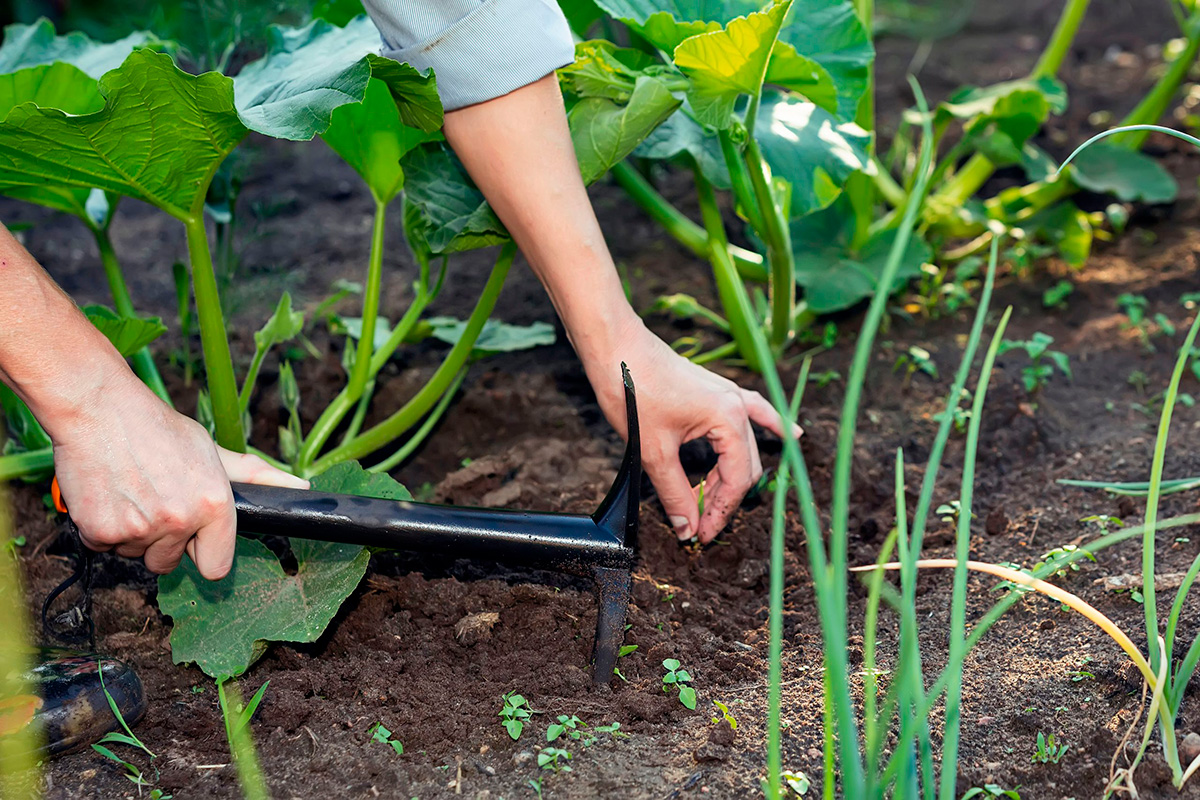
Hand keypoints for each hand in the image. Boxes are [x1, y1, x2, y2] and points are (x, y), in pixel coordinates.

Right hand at [51, 377, 307, 579]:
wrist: (100, 409)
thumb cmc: (159, 429)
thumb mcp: (213, 450)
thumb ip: (254, 476)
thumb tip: (300, 488)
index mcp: (214, 505)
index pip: (216, 567)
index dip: (203, 552)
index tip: (194, 539)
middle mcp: (180, 521)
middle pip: (169, 563)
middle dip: (163, 541)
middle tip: (155, 501)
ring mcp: (139, 529)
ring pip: (136, 554)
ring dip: (132, 533)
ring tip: (132, 491)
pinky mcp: (100, 532)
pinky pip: (103, 546)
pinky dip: (101, 527)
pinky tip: (108, 494)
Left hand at [584, 319, 799, 543]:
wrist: (616, 347)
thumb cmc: (633, 390)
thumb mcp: (653, 451)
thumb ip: (674, 492)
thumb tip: (686, 527)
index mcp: (729, 420)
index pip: (736, 480)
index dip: (719, 513)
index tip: (700, 535)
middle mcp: (736, 406)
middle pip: (743, 466)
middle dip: (723, 499)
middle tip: (699, 524)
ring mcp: (728, 395)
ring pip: (743, 447)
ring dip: (730, 477)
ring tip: (713, 503)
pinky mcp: (716, 391)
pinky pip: (752, 412)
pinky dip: (768, 426)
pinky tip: (789, 435)